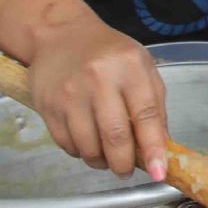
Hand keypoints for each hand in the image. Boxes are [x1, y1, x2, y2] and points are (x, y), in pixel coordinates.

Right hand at [25, 15, 168, 179]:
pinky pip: (66, 143)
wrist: (61, 35)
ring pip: (88, 145)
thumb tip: (161, 146)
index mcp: (130, 68)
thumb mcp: (143, 68)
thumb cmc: (110, 53)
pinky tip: (88, 144)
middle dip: (124, 163)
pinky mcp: (46, 105)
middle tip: (127, 170)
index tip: (159, 172)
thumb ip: (155, 105)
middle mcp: (98, 80)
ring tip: (108, 158)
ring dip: (101, 161)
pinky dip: (80, 152)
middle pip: (115, 136)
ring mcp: (69, 94)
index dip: (154, 149)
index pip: (146, 116)